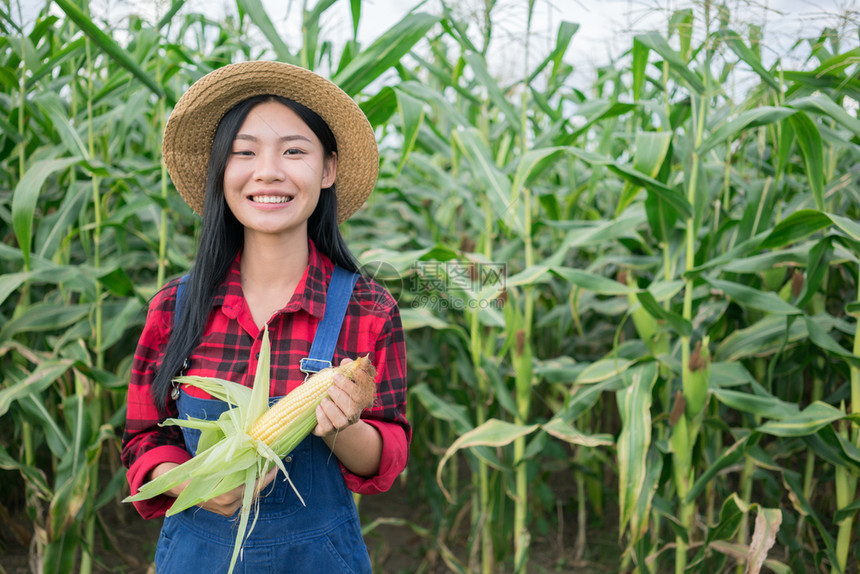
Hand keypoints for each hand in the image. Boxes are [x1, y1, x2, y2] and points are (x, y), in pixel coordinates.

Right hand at [150, 463, 277, 516]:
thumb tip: (250, 447)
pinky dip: (248, 489)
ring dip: (256, 484)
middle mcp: (227, 505)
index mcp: (224, 495)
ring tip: (264, 470)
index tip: (275, 468)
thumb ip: (230, 462)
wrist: (181, 488)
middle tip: (272, 466)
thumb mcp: (214, 464)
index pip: (252, 487)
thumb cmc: (198, 472)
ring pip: (248, 497)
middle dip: (263, 480)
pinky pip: (242, 500)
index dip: (265, 478)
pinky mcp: (227, 512)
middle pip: (253, 493)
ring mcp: (227, 510)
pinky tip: (253, 479)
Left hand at [312, 357, 375, 438]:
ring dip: (332, 407)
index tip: (343, 373)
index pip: (364, 390)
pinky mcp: (329, 431)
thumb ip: (344, 371)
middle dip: (342, 393)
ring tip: (324, 399)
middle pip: (354, 405)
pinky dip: (322, 416)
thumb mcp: (339, 382)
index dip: (357, 381)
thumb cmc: (333, 396)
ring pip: (342, 419)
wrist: (324, 418)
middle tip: (331, 386)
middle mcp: (354, 413)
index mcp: (359, 400)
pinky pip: (327, 426)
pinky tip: (318, 408)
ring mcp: (342, 424)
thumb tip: (346, 361)